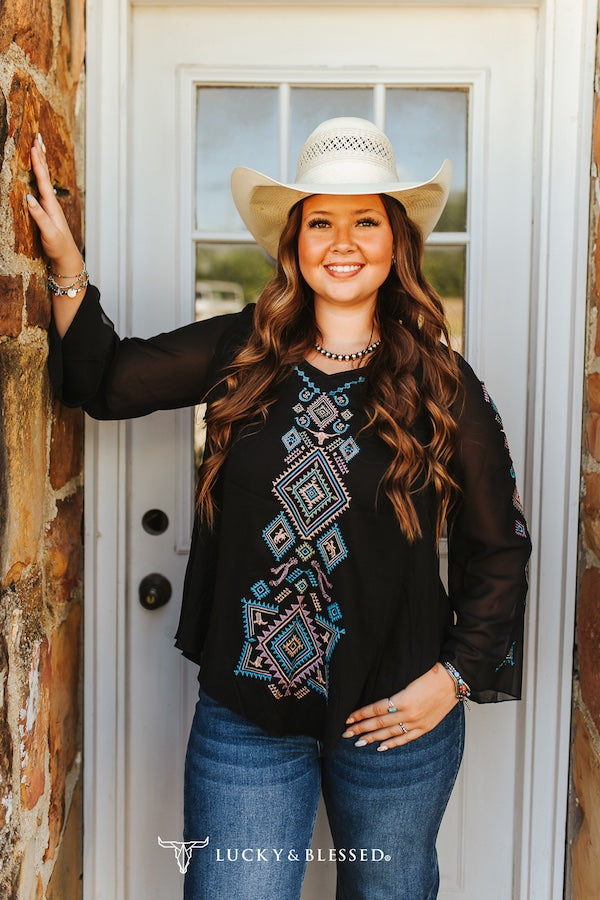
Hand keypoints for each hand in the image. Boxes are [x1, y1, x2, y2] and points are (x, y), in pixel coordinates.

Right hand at [26, 134, 82, 272]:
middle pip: (45, 174)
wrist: (67, 257)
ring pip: (44, 178)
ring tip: (38, 146)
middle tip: (37, 137)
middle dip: (40, 155)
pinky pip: (42, 186)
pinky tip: (38, 170)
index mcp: (51, 206)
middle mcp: (51, 202)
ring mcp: (50, 205)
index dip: (38, 164)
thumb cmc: (58, 247)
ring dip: (41, 161)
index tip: (33, 147)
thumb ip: (39, 216)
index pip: (43, 180)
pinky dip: (39, 174)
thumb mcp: (48, 233)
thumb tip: (28, 197)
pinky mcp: (47, 210)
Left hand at [342, 662, 457, 751]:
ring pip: (390, 733)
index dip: (361, 715)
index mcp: (404, 699)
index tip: (348, 718)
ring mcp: (417, 723)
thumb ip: (394, 693)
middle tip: (346, 733)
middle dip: (361, 729)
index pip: (376, 709)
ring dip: (372, 738)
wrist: (454, 681)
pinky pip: (405, 739)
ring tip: (358, 742)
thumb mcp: (410, 680)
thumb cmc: (432, 675)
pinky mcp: (425, 728)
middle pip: (379, 723)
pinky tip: (380, 747)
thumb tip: (377, 702)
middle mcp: (409, 714)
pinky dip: (392, 744)